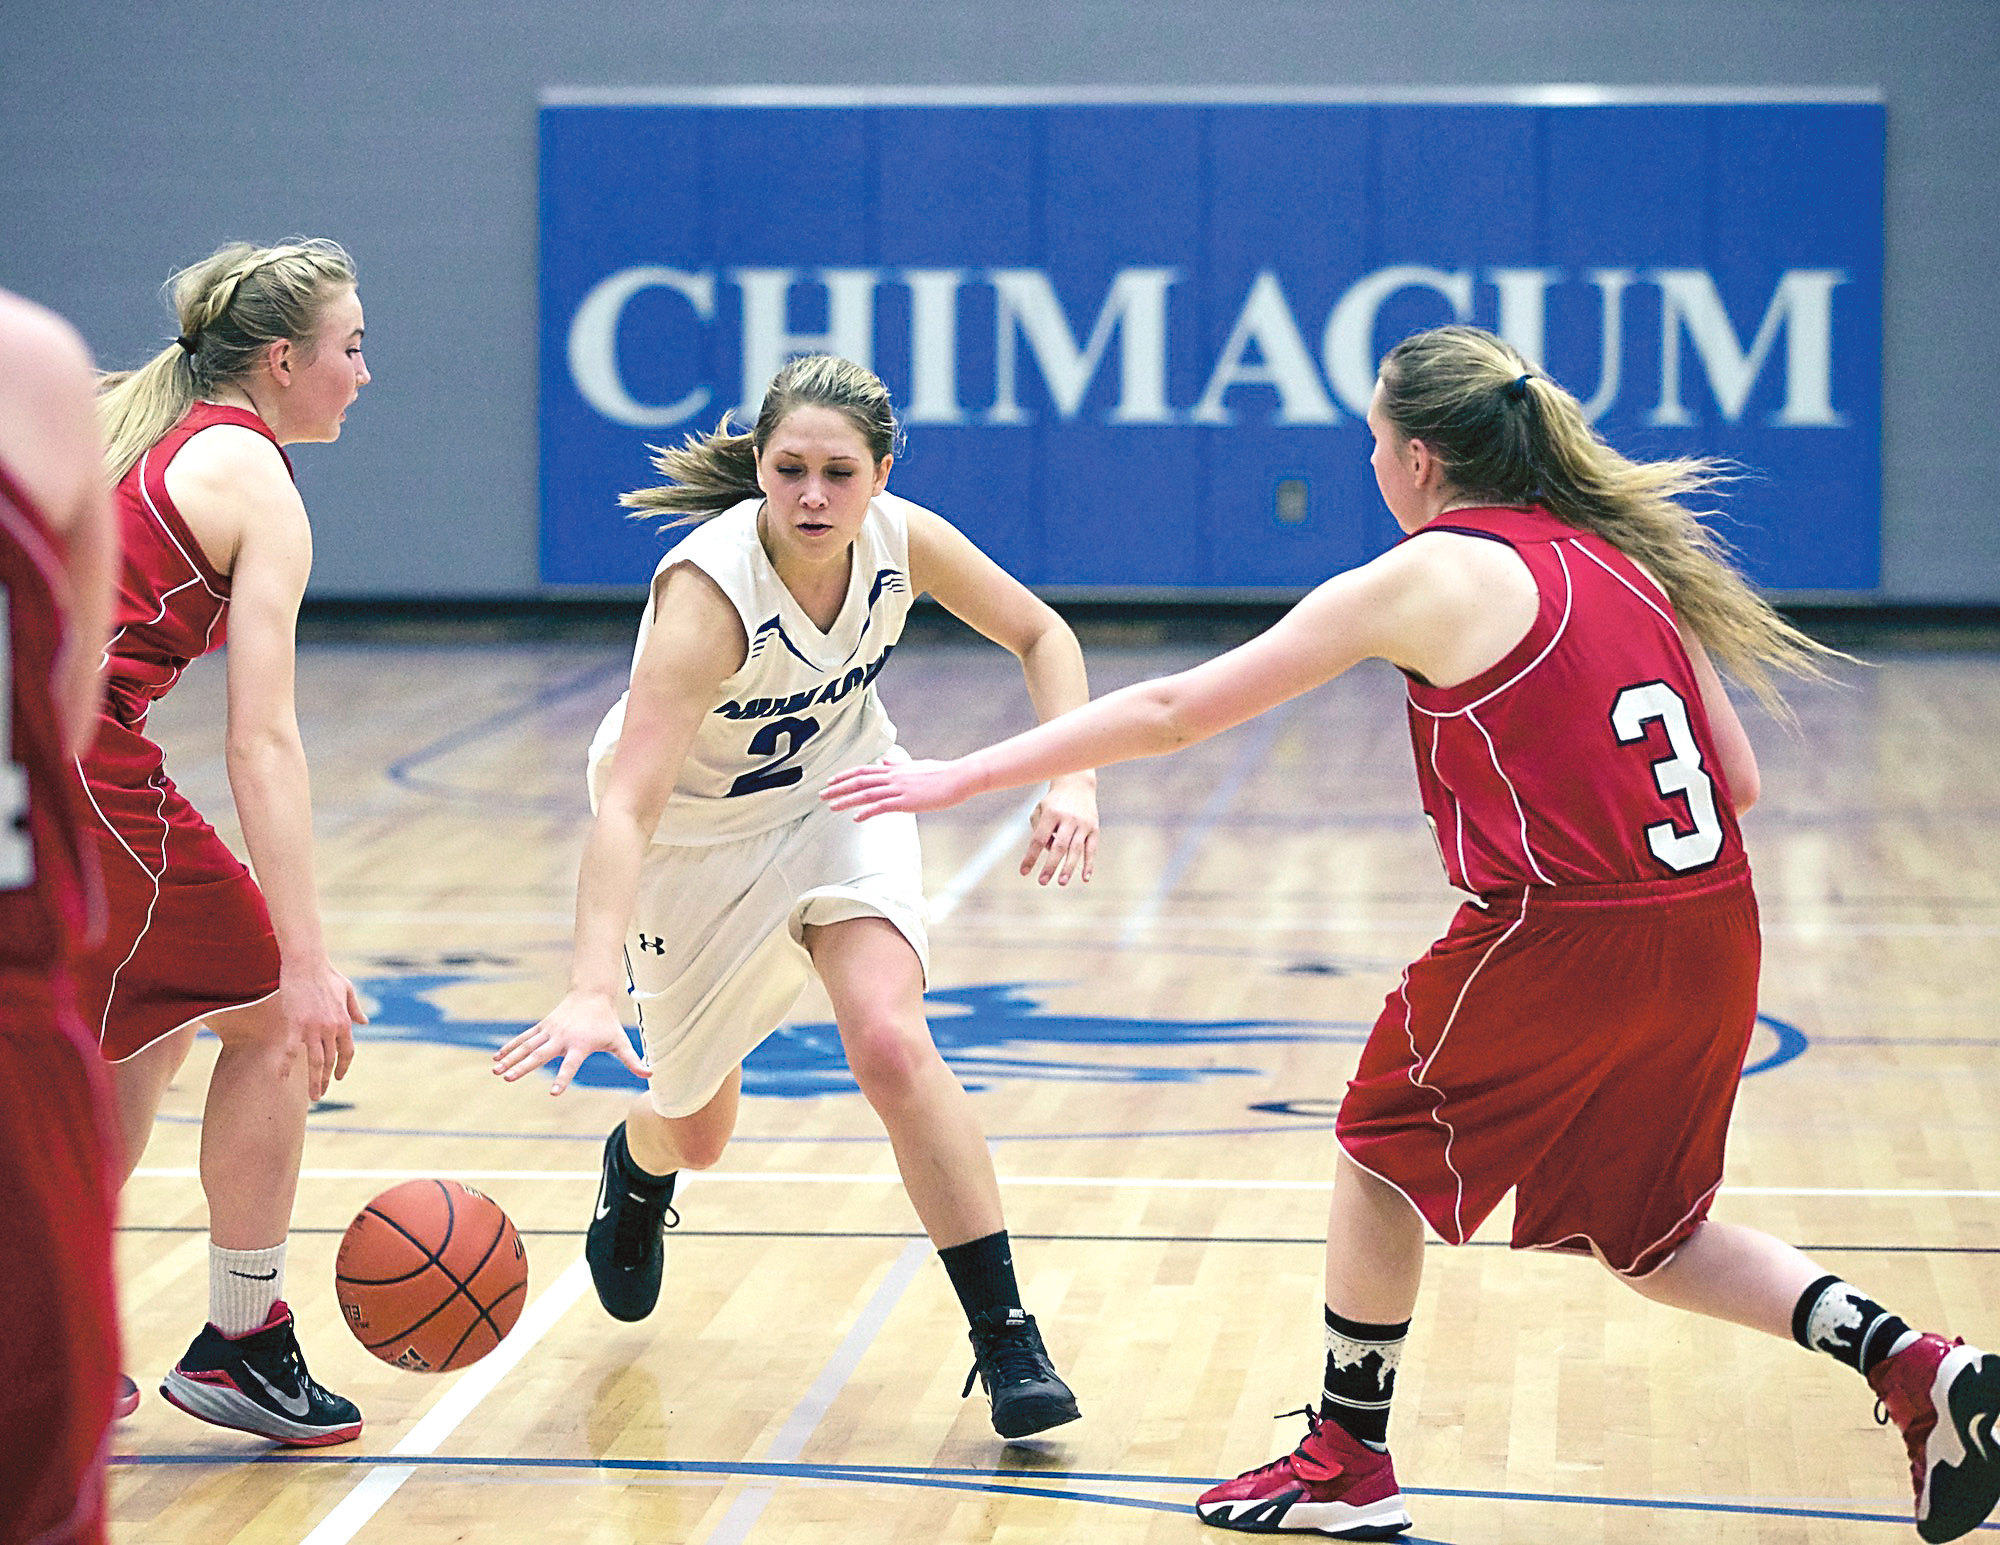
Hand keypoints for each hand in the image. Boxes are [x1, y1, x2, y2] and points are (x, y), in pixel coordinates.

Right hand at [279, 960, 365, 1102]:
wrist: (307, 963)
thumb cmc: (327, 975)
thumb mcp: (348, 990)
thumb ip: (355, 1009)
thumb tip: (365, 1022)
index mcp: (344, 1021)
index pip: (347, 1051)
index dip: (343, 1067)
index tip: (339, 1078)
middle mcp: (332, 1028)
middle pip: (331, 1061)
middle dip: (326, 1081)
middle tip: (321, 1095)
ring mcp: (314, 1028)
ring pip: (315, 1061)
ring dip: (314, 1081)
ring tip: (313, 1096)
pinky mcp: (296, 1024)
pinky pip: (291, 1051)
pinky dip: (286, 1065)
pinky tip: (281, 1077)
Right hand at [493, 989, 650, 1095]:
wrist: (592, 994)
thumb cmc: (607, 1022)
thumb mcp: (620, 1041)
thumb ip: (633, 1060)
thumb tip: (651, 1074)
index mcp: (580, 1045)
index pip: (570, 1065)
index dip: (563, 1078)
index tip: (554, 1093)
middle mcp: (561, 1038)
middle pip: (540, 1055)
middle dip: (523, 1067)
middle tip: (508, 1079)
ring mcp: (550, 1031)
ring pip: (527, 1046)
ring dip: (511, 1058)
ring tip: (496, 1071)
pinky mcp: (543, 1027)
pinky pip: (524, 1038)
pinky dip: (510, 1047)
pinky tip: (497, 1058)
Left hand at [820, 756, 979, 818]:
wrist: (959, 777)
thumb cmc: (942, 773)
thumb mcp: (916, 765)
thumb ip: (898, 764)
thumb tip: (884, 760)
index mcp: (894, 769)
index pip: (864, 771)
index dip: (845, 776)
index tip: (831, 782)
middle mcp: (893, 776)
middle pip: (859, 781)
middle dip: (838, 788)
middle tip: (822, 795)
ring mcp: (899, 788)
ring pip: (866, 793)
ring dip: (847, 800)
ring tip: (831, 807)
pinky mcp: (907, 801)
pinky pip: (882, 806)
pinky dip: (867, 811)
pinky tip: (856, 818)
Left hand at [1019, 771, 1096, 884]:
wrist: (1077, 784)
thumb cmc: (1054, 802)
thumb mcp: (1040, 810)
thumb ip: (1038, 830)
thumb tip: (1048, 851)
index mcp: (1051, 814)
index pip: (1038, 839)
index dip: (1031, 856)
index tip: (1023, 871)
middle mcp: (1068, 819)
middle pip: (1058, 846)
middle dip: (1050, 865)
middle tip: (1042, 882)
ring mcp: (1083, 824)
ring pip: (1075, 850)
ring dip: (1068, 868)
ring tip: (1061, 882)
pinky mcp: (1094, 828)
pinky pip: (1092, 849)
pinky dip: (1089, 864)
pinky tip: (1084, 878)